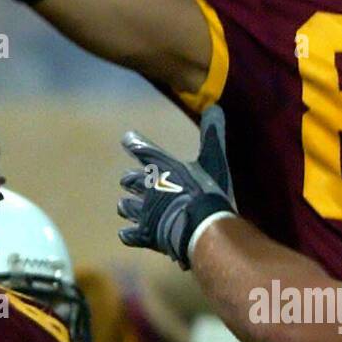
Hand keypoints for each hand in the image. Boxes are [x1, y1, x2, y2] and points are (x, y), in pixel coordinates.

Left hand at [118, 106, 236, 267]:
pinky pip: (128, 235)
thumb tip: (215, 106)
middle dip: (130, 181)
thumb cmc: (208, 192)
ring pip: (125, 207)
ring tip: (128, 208)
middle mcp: (148, 187)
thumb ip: (212, 135)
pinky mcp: (145, 235)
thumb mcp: (214, 161)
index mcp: (162, 167)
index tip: (127, 139)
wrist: (201, 227)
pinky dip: (129, 234)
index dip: (134, 144)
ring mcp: (144, 212)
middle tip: (130, 182)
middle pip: (129, 180)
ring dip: (128, 207)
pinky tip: (130, 234)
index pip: (142, 150)